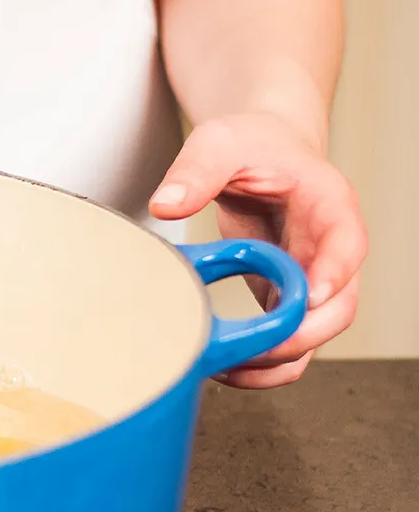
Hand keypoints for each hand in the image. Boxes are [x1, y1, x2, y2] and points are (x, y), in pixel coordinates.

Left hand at [149, 114, 367, 388]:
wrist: (258, 149)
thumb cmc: (250, 143)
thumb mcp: (219, 143)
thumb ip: (195, 171)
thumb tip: (166, 204)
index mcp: (328, 205)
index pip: (346, 244)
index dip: (334, 274)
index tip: (308, 298)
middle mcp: (329, 249)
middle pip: (339, 306)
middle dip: (302, 333)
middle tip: (256, 348)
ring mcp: (312, 278)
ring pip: (316, 333)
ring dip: (280, 359)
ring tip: (231, 368)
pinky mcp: (285, 295)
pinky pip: (287, 339)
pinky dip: (263, 360)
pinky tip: (226, 366)